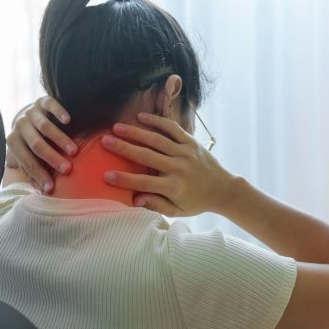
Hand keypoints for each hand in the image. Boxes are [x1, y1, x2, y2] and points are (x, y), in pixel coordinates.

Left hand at [6, 96, 76, 191]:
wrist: (32, 114)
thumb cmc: (34, 141)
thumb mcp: (30, 155)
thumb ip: (35, 169)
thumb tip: (46, 192)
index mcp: (14, 142)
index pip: (27, 161)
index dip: (39, 175)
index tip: (52, 188)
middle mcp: (20, 126)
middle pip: (36, 145)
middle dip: (52, 158)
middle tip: (67, 169)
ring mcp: (31, 112)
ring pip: (44, 127)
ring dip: (60, 139)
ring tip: (74, 150)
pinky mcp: (42, 101)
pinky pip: (50, 104)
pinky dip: (58, 112)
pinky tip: (69, 120)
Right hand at [102, 112, 237, 216]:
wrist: (223, 189)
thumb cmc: (196, 202)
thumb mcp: (178, 211)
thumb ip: (157, 205)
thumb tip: (135, 200)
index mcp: (174, 187)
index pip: (144, 183)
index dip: (124, 180)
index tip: (106, 175)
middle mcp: (179, 168)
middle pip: (146, 156)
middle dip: (124, 148)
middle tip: (105, 141)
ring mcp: (185, 153)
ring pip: (157, 140)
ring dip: (136, 132)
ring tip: (117, 127)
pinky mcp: (191, 142)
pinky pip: (173, 129)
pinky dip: (157, 121)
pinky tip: (141, 117)